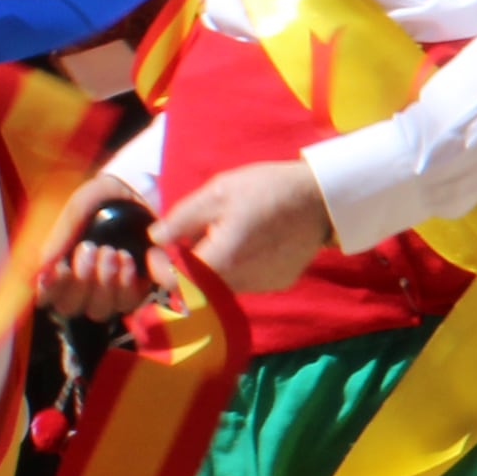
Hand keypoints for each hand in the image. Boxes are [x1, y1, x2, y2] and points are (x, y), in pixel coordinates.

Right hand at [34, 171, 160, 320]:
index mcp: (60, 269)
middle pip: (70, 307)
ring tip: (111, 251)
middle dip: (81, 280)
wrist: (137, 192)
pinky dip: (126, 284)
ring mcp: (108, 291)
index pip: (45, 297)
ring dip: (104, 282)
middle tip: (90, 248)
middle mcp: (81, 286)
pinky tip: (127, 259)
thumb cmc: (99, 202)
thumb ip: (59, 236)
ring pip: (99, 310)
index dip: (49, 289)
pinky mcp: (134, 291)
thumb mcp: (78, 209)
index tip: (60, 267)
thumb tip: (38, 269)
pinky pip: (127, 303)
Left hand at [153, 157, 336, 295]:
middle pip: (196, 287)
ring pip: (220, 286)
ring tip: (220, 236)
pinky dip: (236, 268)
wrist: (320, 197)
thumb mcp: (217, 192)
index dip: (160, 269)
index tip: (158, 250)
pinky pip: (244, 282)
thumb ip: (182, 218)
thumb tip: (156, 237)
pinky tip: (247, 243)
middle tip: (187, 239)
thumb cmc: (266, 188)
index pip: (175, 283)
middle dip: (185, 266)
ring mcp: (261, 286)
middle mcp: (240, 281)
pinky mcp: (276, 284)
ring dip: (210, 268)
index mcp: (221, 260)